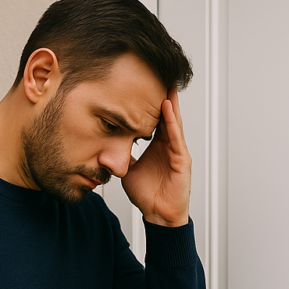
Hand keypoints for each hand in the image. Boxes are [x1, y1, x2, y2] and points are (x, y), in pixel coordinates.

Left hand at [121, 87, 191, 227]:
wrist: (158, 215)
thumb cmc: (147, 195)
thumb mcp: (129, 169)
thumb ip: (122, 154)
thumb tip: (107, 144)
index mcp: (158, 146)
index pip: (154, 118)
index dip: (149, 102)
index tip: (143, 83)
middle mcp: (169, 145)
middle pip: (166, 115)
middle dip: (163, 94)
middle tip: (158, 72)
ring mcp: (177, 152)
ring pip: (173, 122)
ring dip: (169, 102)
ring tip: (165, 82)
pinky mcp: (182, 161)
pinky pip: (176, 138)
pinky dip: (171, 122)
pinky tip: (166, 107)